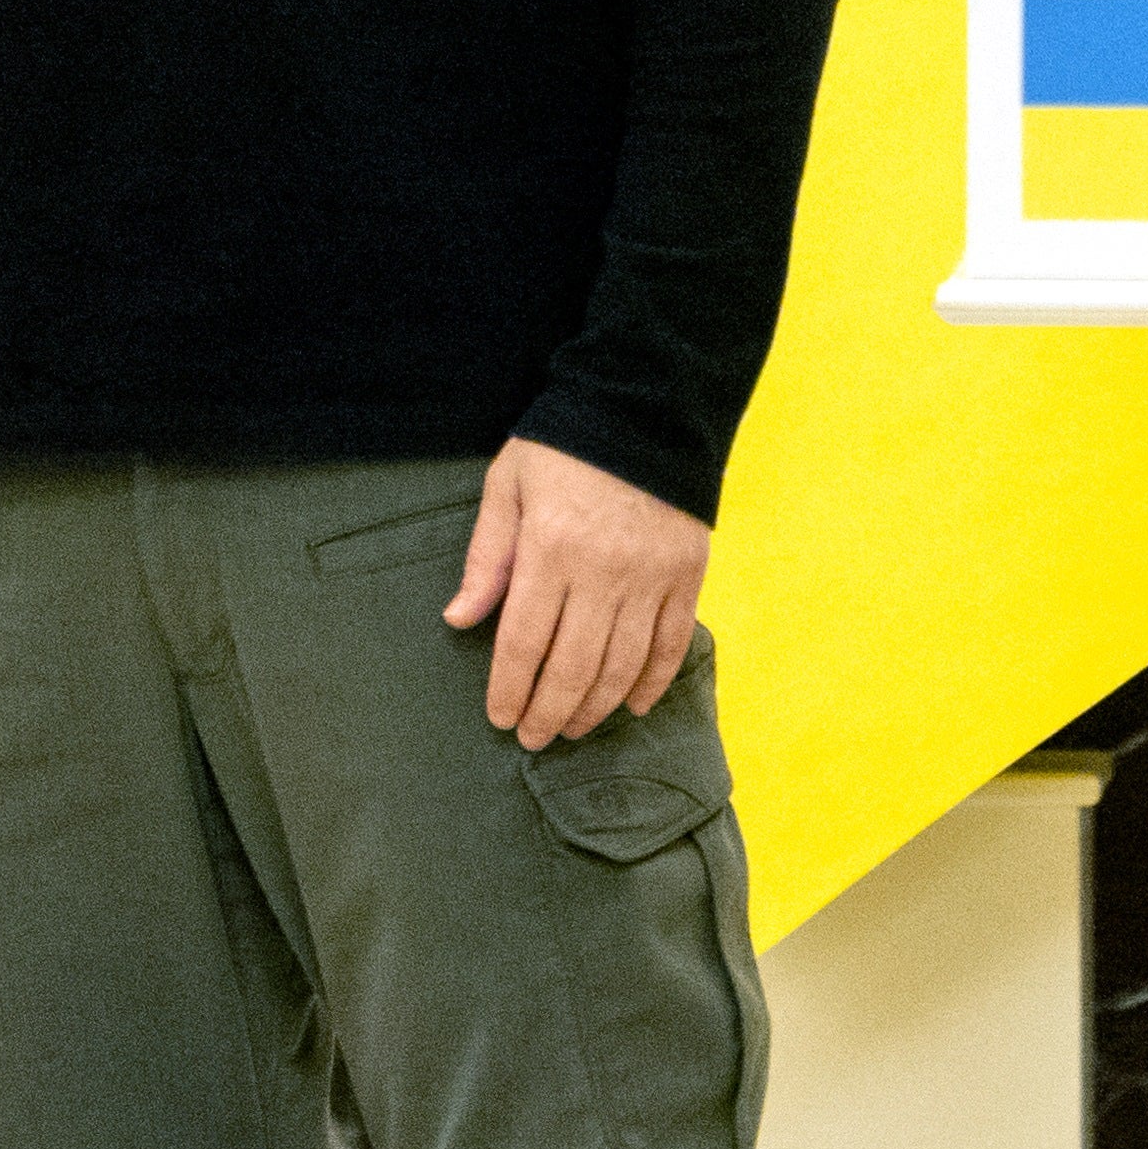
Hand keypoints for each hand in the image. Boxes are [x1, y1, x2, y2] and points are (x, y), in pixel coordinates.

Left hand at [440, 438, 708, 750]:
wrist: (644, 408)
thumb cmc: (561, 447)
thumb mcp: (507, 486)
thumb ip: (486, 556)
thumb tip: (459, 619)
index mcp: (551, 548)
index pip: (526, 640)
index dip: (511, 688)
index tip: (500, 718)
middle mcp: (604, 571)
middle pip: (575, 664)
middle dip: (550, 712)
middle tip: (533, 739)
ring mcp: (652, 577)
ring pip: (624, 664)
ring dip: (596, 706)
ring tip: (574, 729)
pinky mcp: (688, 575)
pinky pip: (671, 643)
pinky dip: (653, 681)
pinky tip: (633, 706)